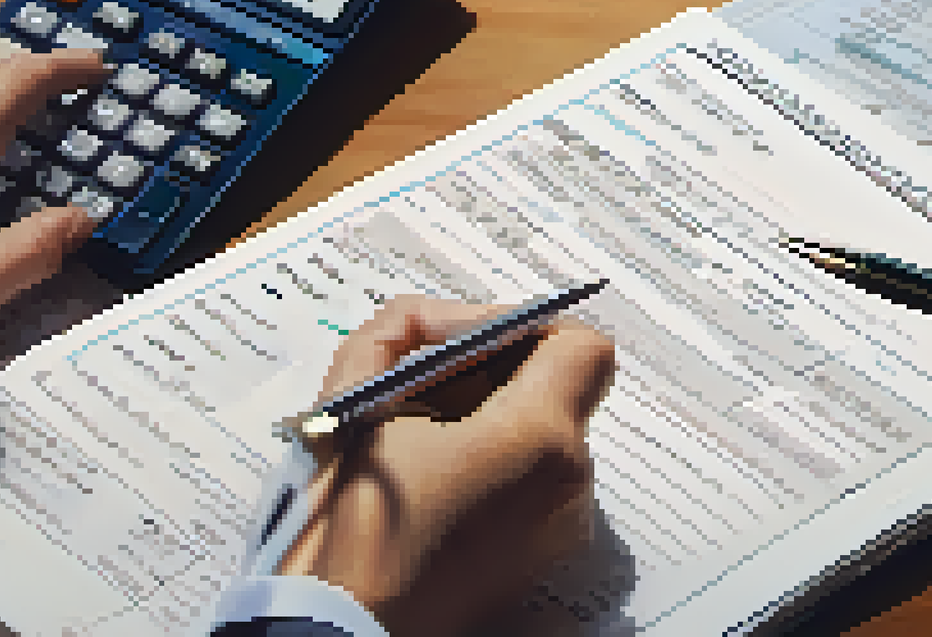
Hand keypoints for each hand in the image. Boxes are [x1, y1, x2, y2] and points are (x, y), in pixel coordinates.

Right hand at [275, 296, 615, 635]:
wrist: (350, 623)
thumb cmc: (356, 516)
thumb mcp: (360, 398)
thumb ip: (403, 333)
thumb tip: (441, 325)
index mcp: (538, 435)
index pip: (581, 345)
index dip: (528, 331)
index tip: (470, 347)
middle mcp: (570, 481)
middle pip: (560, 391)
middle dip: (499, 377)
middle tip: (429, 389)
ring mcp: (564, 526)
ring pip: (546, 437)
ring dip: (495, 423)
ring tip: (426, 443)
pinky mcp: (545, 558)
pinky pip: (536, 485)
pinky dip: (497, 470)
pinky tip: (444, 486)